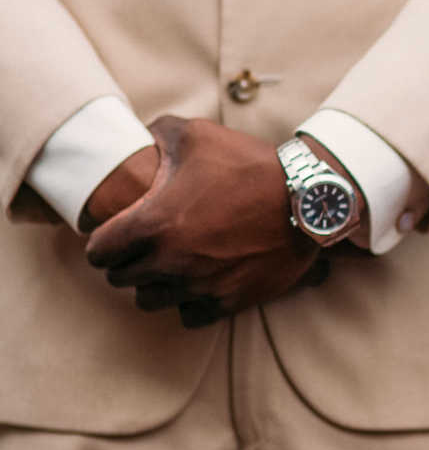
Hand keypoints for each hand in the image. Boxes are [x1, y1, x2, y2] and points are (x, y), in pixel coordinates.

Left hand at [85, 115, 328, 326]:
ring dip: (154, 285)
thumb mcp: (198, 135)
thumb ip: (158, 132)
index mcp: (153, 224)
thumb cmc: (250, 166)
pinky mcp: (229, 300)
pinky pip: (189, 317)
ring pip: (151, 301)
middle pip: (121, 279)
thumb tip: (142, 134)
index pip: (99, 251)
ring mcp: (200, 285)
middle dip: (126, 263)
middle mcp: (171, 261)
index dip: (103, 241)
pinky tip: (197, 284)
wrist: (308, 200)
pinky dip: (187, 303)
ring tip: (168, 268)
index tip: (116, 233)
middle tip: (142, 248)